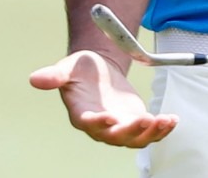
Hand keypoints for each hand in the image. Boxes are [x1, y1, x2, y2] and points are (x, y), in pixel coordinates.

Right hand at [29, 50, 177, 146]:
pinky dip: (161, 129)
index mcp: (81, 113)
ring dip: (151, 133)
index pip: (89, 123)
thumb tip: (35, 79)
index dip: (98, 123)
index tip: (109, 117)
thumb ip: (55, 75)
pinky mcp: (134, 123)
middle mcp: (101, 126)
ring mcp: (119, 127)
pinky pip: (149, 132)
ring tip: (165, 120)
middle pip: (116, 136)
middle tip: (146, 119)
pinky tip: (172, 120)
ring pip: (135, 139)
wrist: (98, 69)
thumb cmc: (80, 69)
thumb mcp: (68, 67)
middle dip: (132, 131)